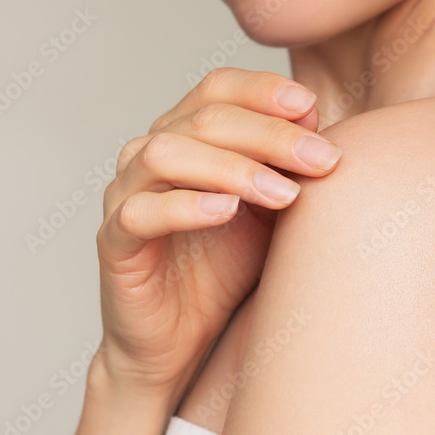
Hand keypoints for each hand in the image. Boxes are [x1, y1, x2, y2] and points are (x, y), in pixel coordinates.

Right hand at [94, 68, 341, 399]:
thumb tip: (315, 116)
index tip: (311, 107)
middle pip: (203, 119)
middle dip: (269, 135)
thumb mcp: (270, 211)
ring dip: (232, 167)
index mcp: (184, 138)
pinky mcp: (113, 244)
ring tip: (283, 193)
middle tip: (321, 159)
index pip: (216, 90)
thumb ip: (285, 166)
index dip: (261, 90)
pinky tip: (227, 211)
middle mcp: (147, 156)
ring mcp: (124, 197)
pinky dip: (186, 207)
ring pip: (166, 155)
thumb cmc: (224, 271)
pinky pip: (140, 214)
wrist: (180, 344)